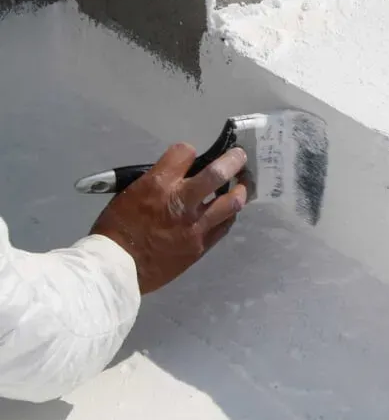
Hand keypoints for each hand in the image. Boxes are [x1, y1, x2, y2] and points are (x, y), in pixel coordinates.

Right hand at [90, 143, 248, 294]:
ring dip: (239, 190)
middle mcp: (182, 202)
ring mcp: (195, 226)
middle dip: (233, 160)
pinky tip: (228, 211)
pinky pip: (224, 226)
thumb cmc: (117, 228)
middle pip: (217, 173)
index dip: (189, 152)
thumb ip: (158, 182)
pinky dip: (228, 215)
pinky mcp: (201, 246)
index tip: (191, 156)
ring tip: (241, 186)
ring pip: (231, 202)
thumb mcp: (130, 193)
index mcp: (158, 185)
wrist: (119, 267)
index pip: (185, 153)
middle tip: (240, 156)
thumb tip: (178, 177)